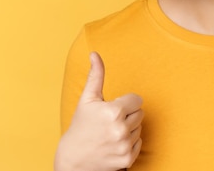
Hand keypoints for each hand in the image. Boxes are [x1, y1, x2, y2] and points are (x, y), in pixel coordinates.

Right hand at [55, 52, 143, 170]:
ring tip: (110, 132)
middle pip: (140, 114)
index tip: (113, 108)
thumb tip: (95, 54)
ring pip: (139, 128)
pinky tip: (114, 143)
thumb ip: (96, 75)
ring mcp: (124, 145)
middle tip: (110, 121)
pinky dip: (129, 143)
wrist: (73, 159)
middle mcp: (120, 129)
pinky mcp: (127, 159)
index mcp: (113, 111)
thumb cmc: (80, 126)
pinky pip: (139, 143)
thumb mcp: (87, 99)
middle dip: (128, 115)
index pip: (137, 100)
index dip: (125, 102)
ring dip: (128, 129)